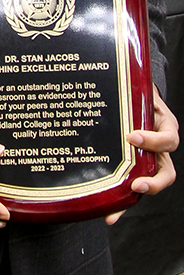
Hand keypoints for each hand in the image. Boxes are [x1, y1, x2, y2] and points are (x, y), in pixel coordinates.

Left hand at [105, 85, 178, 224]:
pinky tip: (107, 215)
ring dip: (133, 200)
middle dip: (154, 182)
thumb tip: (112, 58)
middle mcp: (158, 148)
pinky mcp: (131, 169)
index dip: (154, 140)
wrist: (128, 93)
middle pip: (166, 172)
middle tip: (136, 184)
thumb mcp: (136, 84)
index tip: (132, 137)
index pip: (168, 138)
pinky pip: (129, 190)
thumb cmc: (133, 88)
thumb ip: (131, 82)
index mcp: (162, 125)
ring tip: (115, 212)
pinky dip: (119, 205)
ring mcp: (146, 161)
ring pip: (149, 185)